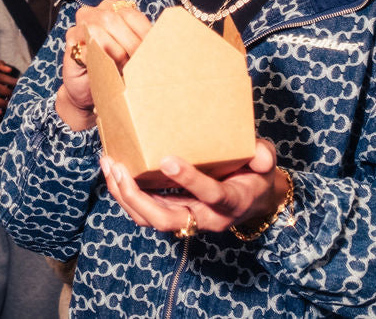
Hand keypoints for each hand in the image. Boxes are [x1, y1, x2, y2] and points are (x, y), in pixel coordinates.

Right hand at [57, 0, 150, 129]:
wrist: (91, 91)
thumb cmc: (115, 69)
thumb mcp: (133, 52)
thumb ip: (143, 42)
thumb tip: (165, 43)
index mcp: (114, 9)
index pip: (131, 14)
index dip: (144, 34)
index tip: (154, 52)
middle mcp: (95, 12)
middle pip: (115, 20)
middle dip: (131, 44)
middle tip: (140, 64)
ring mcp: (80, 25)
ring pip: (99, 28)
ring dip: (115, 51)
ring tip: (123, 68)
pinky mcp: (71, 41)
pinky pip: (86, 44)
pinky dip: (99, 58)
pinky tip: (107, 68)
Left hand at [100, 139, 288, 234]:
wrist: (254, 200)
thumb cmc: (255, 175)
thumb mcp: (266, 162)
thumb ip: (264, 155)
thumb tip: (260, 155)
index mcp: (232, 202)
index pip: (211, 195)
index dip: (190, 179)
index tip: (167, 159)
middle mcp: (206, 218)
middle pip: (166, 219)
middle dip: (138, 197)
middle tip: (119, 168)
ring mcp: (188, 220)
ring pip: (149, 220)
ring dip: (124, 195)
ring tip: (109, 164)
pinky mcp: (173, 215)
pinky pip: (144, 213)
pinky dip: (125, 194)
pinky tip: (113, 169)